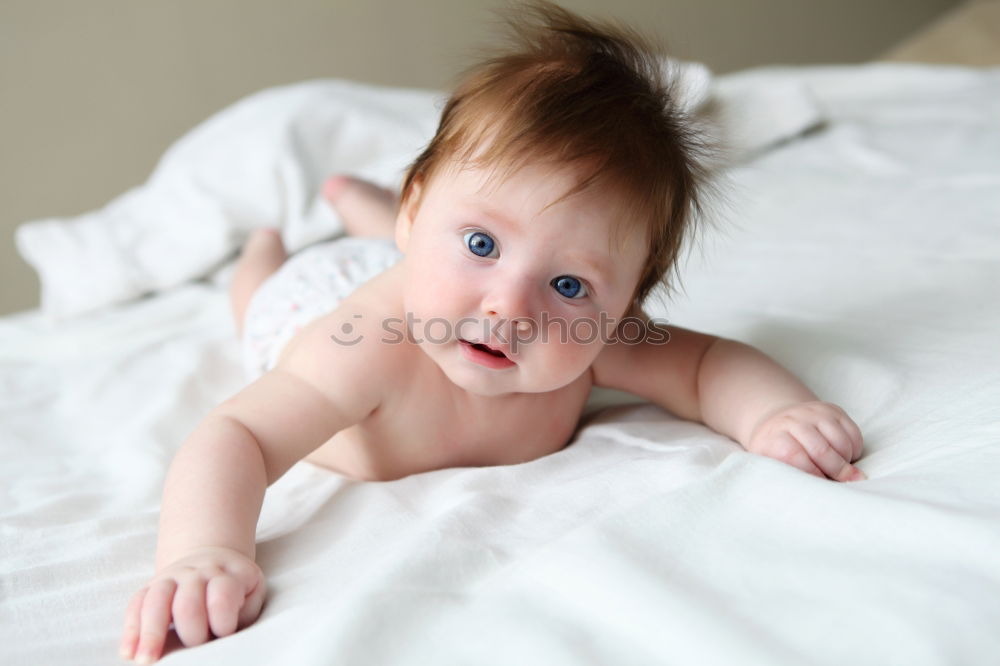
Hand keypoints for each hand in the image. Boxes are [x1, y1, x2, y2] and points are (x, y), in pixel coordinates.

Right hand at [120, 546, 265, 662]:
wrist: (212, 559)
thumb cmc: (236, 588)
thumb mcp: (250, 594)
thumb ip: (242, 613)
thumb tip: (222, 638)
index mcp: (227, 573)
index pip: (222, 595)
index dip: (223, 620)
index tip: (224, 634)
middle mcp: (197, 572)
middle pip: (187, 603)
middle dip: (191, 632)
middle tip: (196, 650)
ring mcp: (170, 577)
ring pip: (156, 601)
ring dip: (150, 634)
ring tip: (146, 660)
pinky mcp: (149, 587)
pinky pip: (135, 605)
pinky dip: (131, 631)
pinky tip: (128, 653)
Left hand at [746, 401, 864, 481]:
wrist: (780, 420)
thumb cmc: (776, 450)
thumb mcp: (770, 463)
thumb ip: (785, 477)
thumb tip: (809, 500)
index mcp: (774, 437)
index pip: (793, 455)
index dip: (810, 473)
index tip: (819, 488)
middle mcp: (793, 421)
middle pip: (820, 450)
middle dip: (836, 471)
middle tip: (847, 485)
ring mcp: (814, 413)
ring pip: (840, 441)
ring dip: (846, 460)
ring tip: (842, 471)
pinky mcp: (832, 410)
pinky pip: (853, 433)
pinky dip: (854, 449)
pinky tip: (846, 456)